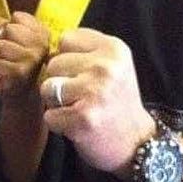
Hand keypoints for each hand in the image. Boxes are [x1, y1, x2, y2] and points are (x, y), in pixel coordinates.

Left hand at [0, 12, 49, 103]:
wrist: (24, 95)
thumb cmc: (18, 63)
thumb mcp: (16, 38)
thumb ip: (5, 25)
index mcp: (44, 34)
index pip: (17, 17)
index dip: (10, 28)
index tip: (17, 42)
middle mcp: (41, 47)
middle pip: (9, 30)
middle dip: (3, 41)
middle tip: (11, 56)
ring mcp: (30, 62)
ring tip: (7, 66)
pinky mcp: (16, 76)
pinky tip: (3, 76)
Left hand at [40, 28, 154, 175]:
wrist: (136, 142)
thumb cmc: (115, 101)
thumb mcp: (113, 65)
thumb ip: (85, 51)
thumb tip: (48, 48)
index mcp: (114, 49)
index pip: (66, 39)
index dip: (68, 58)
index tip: (84, 75)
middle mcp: (106, 67)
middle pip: (53, 63)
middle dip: (60, 81)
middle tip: (82, 97)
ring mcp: (95, 92)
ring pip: (47, 88)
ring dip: (55, 103)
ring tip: (77, 109)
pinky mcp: (83, 118)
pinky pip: (49, 115)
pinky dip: (58, 124)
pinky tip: (77, 125)